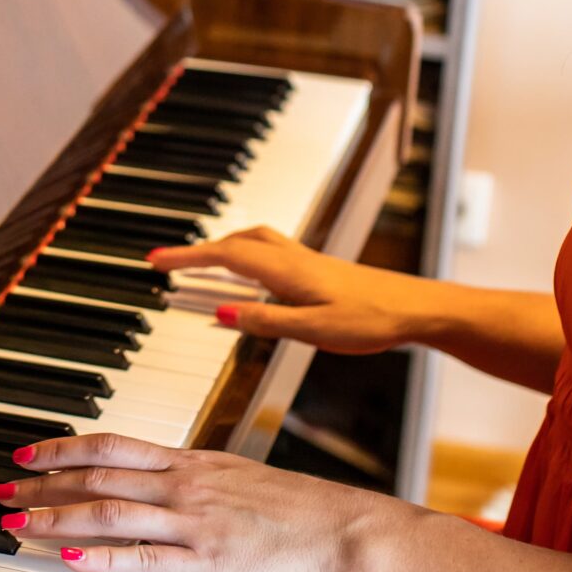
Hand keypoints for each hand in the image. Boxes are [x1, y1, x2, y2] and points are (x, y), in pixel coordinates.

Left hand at [0, 431, 409, 571]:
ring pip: (112, 513)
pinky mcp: (206, 563)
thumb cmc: (289, 507)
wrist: (337, 529)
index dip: (63, 447)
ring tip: (18, 521)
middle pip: (98, 477)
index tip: (24, 451)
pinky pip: (145, 559)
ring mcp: (193, 523)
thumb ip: (187, 478)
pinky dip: (103, 558)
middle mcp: (184, 484)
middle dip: (43, 482)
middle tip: (0, 490)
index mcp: (188, 462)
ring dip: (58, 516)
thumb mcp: (231, 476)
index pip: (111, 446)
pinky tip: (68, 559)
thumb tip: (148, 480)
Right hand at [149, 225, 427, 352]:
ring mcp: (307, 261)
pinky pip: (270, 250)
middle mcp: (293, 259)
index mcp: (285, 271)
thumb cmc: (371, 320)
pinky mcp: (319, 268)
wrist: (416, 308)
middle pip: (234, 241)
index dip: (187, 257)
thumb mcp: (313, 331)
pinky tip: (251, 272)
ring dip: (221, 245)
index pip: (224, 256)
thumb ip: (265, 321)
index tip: (155, 260)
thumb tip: (220, 312)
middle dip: (196, 250)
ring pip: (253, 240)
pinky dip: (246, 252)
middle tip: (165, 262)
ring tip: (199, 260)